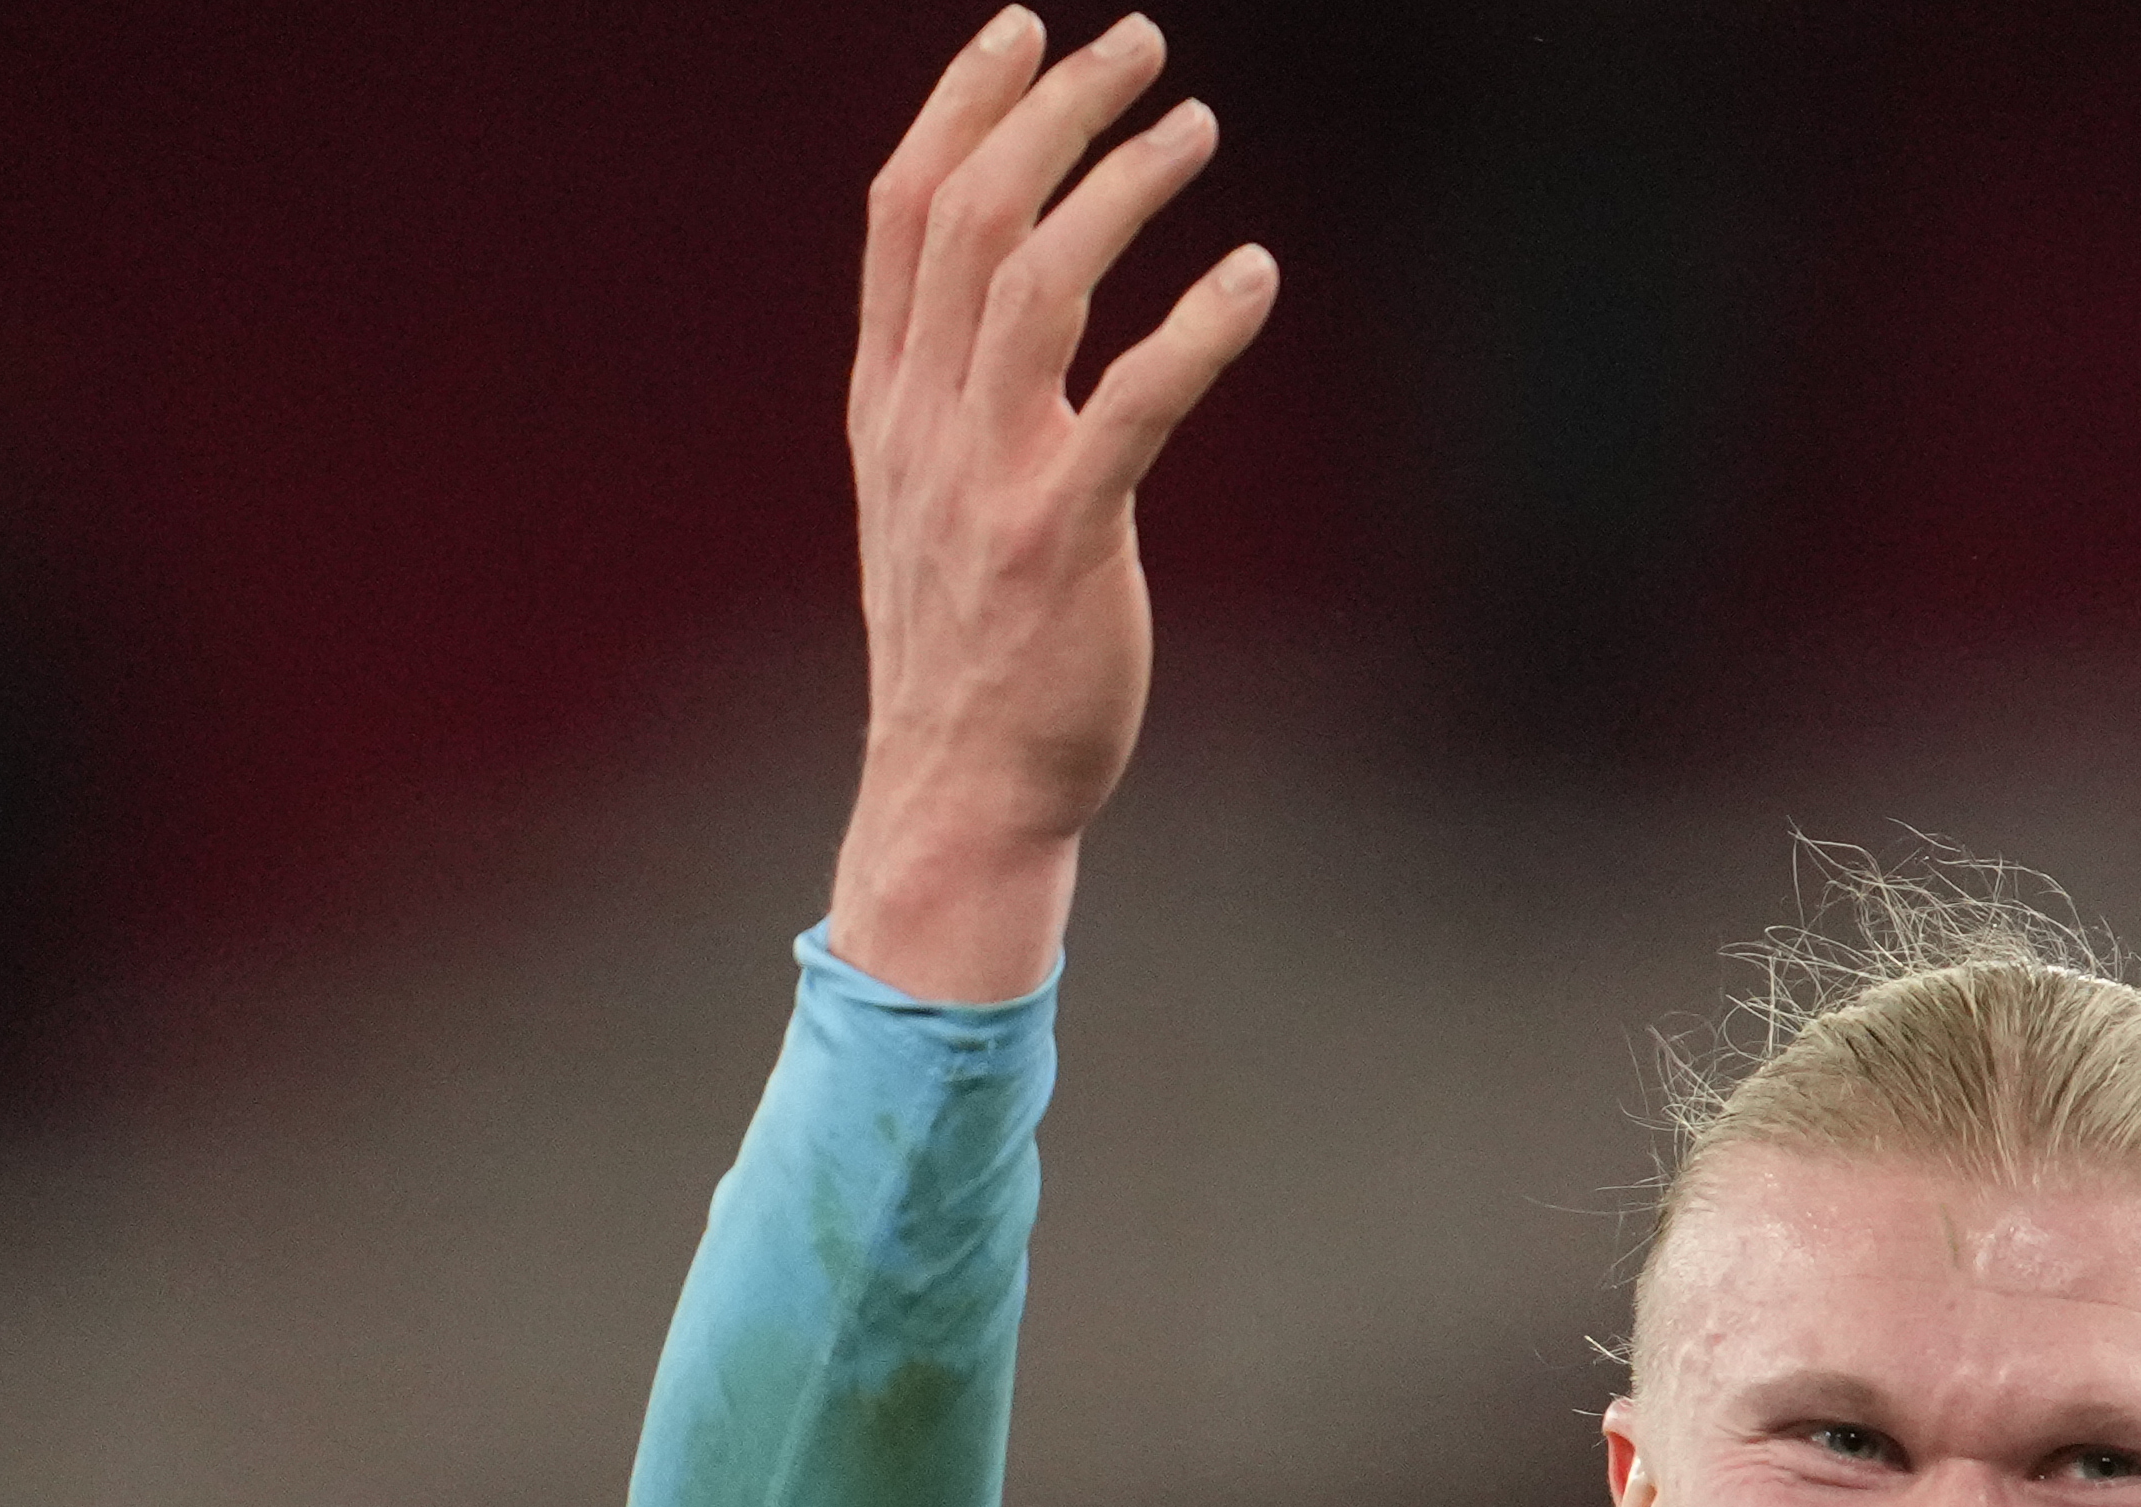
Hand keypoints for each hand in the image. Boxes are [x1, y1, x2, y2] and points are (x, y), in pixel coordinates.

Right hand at [830, 12, 1273, 1003]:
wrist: (958, 795)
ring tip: (1198, 127)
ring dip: (1123, 184)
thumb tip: (1001, 304)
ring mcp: (987, 479)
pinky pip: (1135, 403)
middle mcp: (923, 422)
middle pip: (971, 214)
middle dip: (1054, 110)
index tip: (1023, 30)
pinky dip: (1199, 326)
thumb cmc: (968, 651)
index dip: (961, 104)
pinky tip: (1254, 276)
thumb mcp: (927, 502)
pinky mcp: (1064, 541)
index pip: (904, 213)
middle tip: (1141, 48)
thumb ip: (951, 397)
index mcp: (886, 402)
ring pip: (1037, 281)